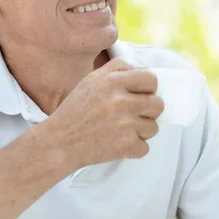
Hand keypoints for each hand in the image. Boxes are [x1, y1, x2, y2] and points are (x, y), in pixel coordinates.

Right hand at [45, 58, 163, 170]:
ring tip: (121, 130)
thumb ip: (117, 69)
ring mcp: (125, 125)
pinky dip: (133, 148)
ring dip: (141, 131)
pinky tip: (117, 143)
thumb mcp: (91, 80)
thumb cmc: (75, 111)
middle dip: (147, 111)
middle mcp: (121, 101)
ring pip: (153, 127)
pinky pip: (145, 147)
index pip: (151, 79)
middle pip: (158, 104)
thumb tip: (143, 70)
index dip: (148, 88)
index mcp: (112, 81)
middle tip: (131, 115)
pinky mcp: (126, 146)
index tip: (140, 95)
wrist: (60, 142)